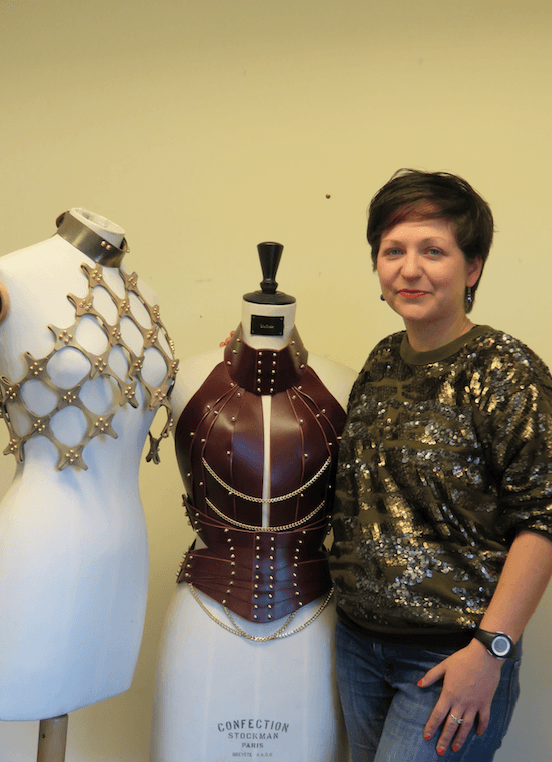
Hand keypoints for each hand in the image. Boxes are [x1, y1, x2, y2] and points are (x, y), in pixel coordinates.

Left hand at [417, 640, 502, 754]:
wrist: (484, 656)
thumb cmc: (463, 659)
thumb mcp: (444, 665)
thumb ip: (431, 676)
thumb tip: (419, 684)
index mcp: (449, 694)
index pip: (438, 714)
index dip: (431, 726)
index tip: (426, 737)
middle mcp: (461, 702)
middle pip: (451, 725)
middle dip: (444, 739)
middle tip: (440, 751)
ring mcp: (474, 704)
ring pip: (466, 726)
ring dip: (460, 738)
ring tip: (455, 748)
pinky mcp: (485, 703)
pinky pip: (484, 719)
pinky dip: (481, 728)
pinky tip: (478, 734)